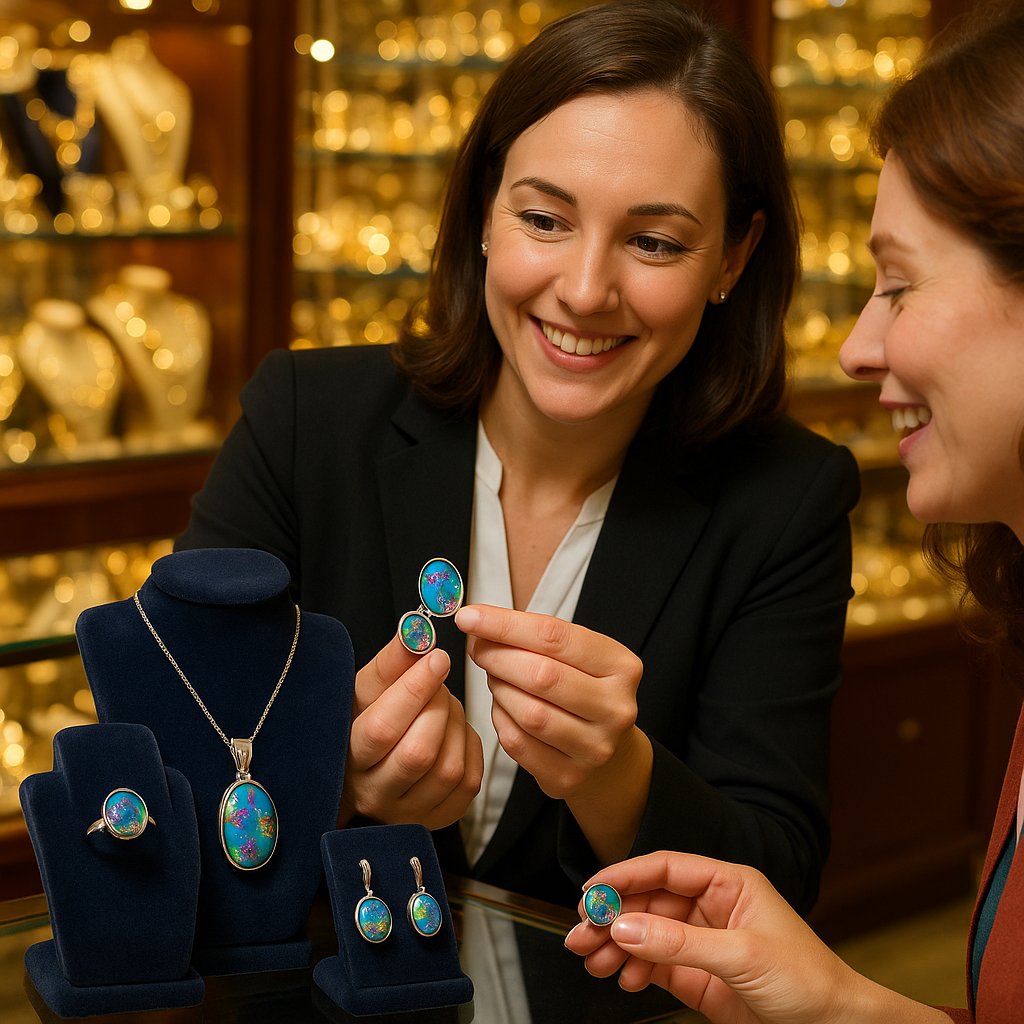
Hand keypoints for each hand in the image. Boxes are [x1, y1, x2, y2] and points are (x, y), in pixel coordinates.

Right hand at [339, 633, 482, 830]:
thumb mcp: (369, 686)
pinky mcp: (440, 815)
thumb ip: (393, 659)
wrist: (370, 763)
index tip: (437, 658)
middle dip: (438, 708)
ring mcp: (408, 811)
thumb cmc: (366, 717)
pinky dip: (470, 746)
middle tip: (439, 683)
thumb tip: (416, 629)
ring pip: (448, 768)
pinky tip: (454, 731)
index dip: (414, 690)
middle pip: (418, 753)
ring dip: (456, 725)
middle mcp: (375, 792)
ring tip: (444, 705)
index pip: (382, 729)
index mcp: (348, 757)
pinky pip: (468, 780)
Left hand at [455, 603, 644, 801]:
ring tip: (495, 677)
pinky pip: (518, 743)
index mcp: (622, 666)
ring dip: (499, 689)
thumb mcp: (575, 655)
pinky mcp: (569, 778)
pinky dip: (500, 719)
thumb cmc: (583, 688)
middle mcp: (616, 708)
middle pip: (541, 675)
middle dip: (498, 657)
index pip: (555, 636)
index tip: (470, 617)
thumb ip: (534, 636)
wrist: (607, 750)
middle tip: (479, 649)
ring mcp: (595, 748)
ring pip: (528, 713)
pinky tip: (503, 707)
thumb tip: (478, 622)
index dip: (506, 625)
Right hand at [564, 852, 947, 1023]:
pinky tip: (622, 978)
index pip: (665, 868)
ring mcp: (702, 941)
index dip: (625, 876)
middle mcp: (710, 906)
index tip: (591, 892)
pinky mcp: (697, 976)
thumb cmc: (808, 980)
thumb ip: (680, 942)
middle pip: (648, 901)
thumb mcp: (742, 955)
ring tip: (592, 961)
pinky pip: (654, 964)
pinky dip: (632, 970)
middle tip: (580, 932)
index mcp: (727, 883)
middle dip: (612, 917)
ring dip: (616, 945)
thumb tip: (625, 929)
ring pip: (645, 933)